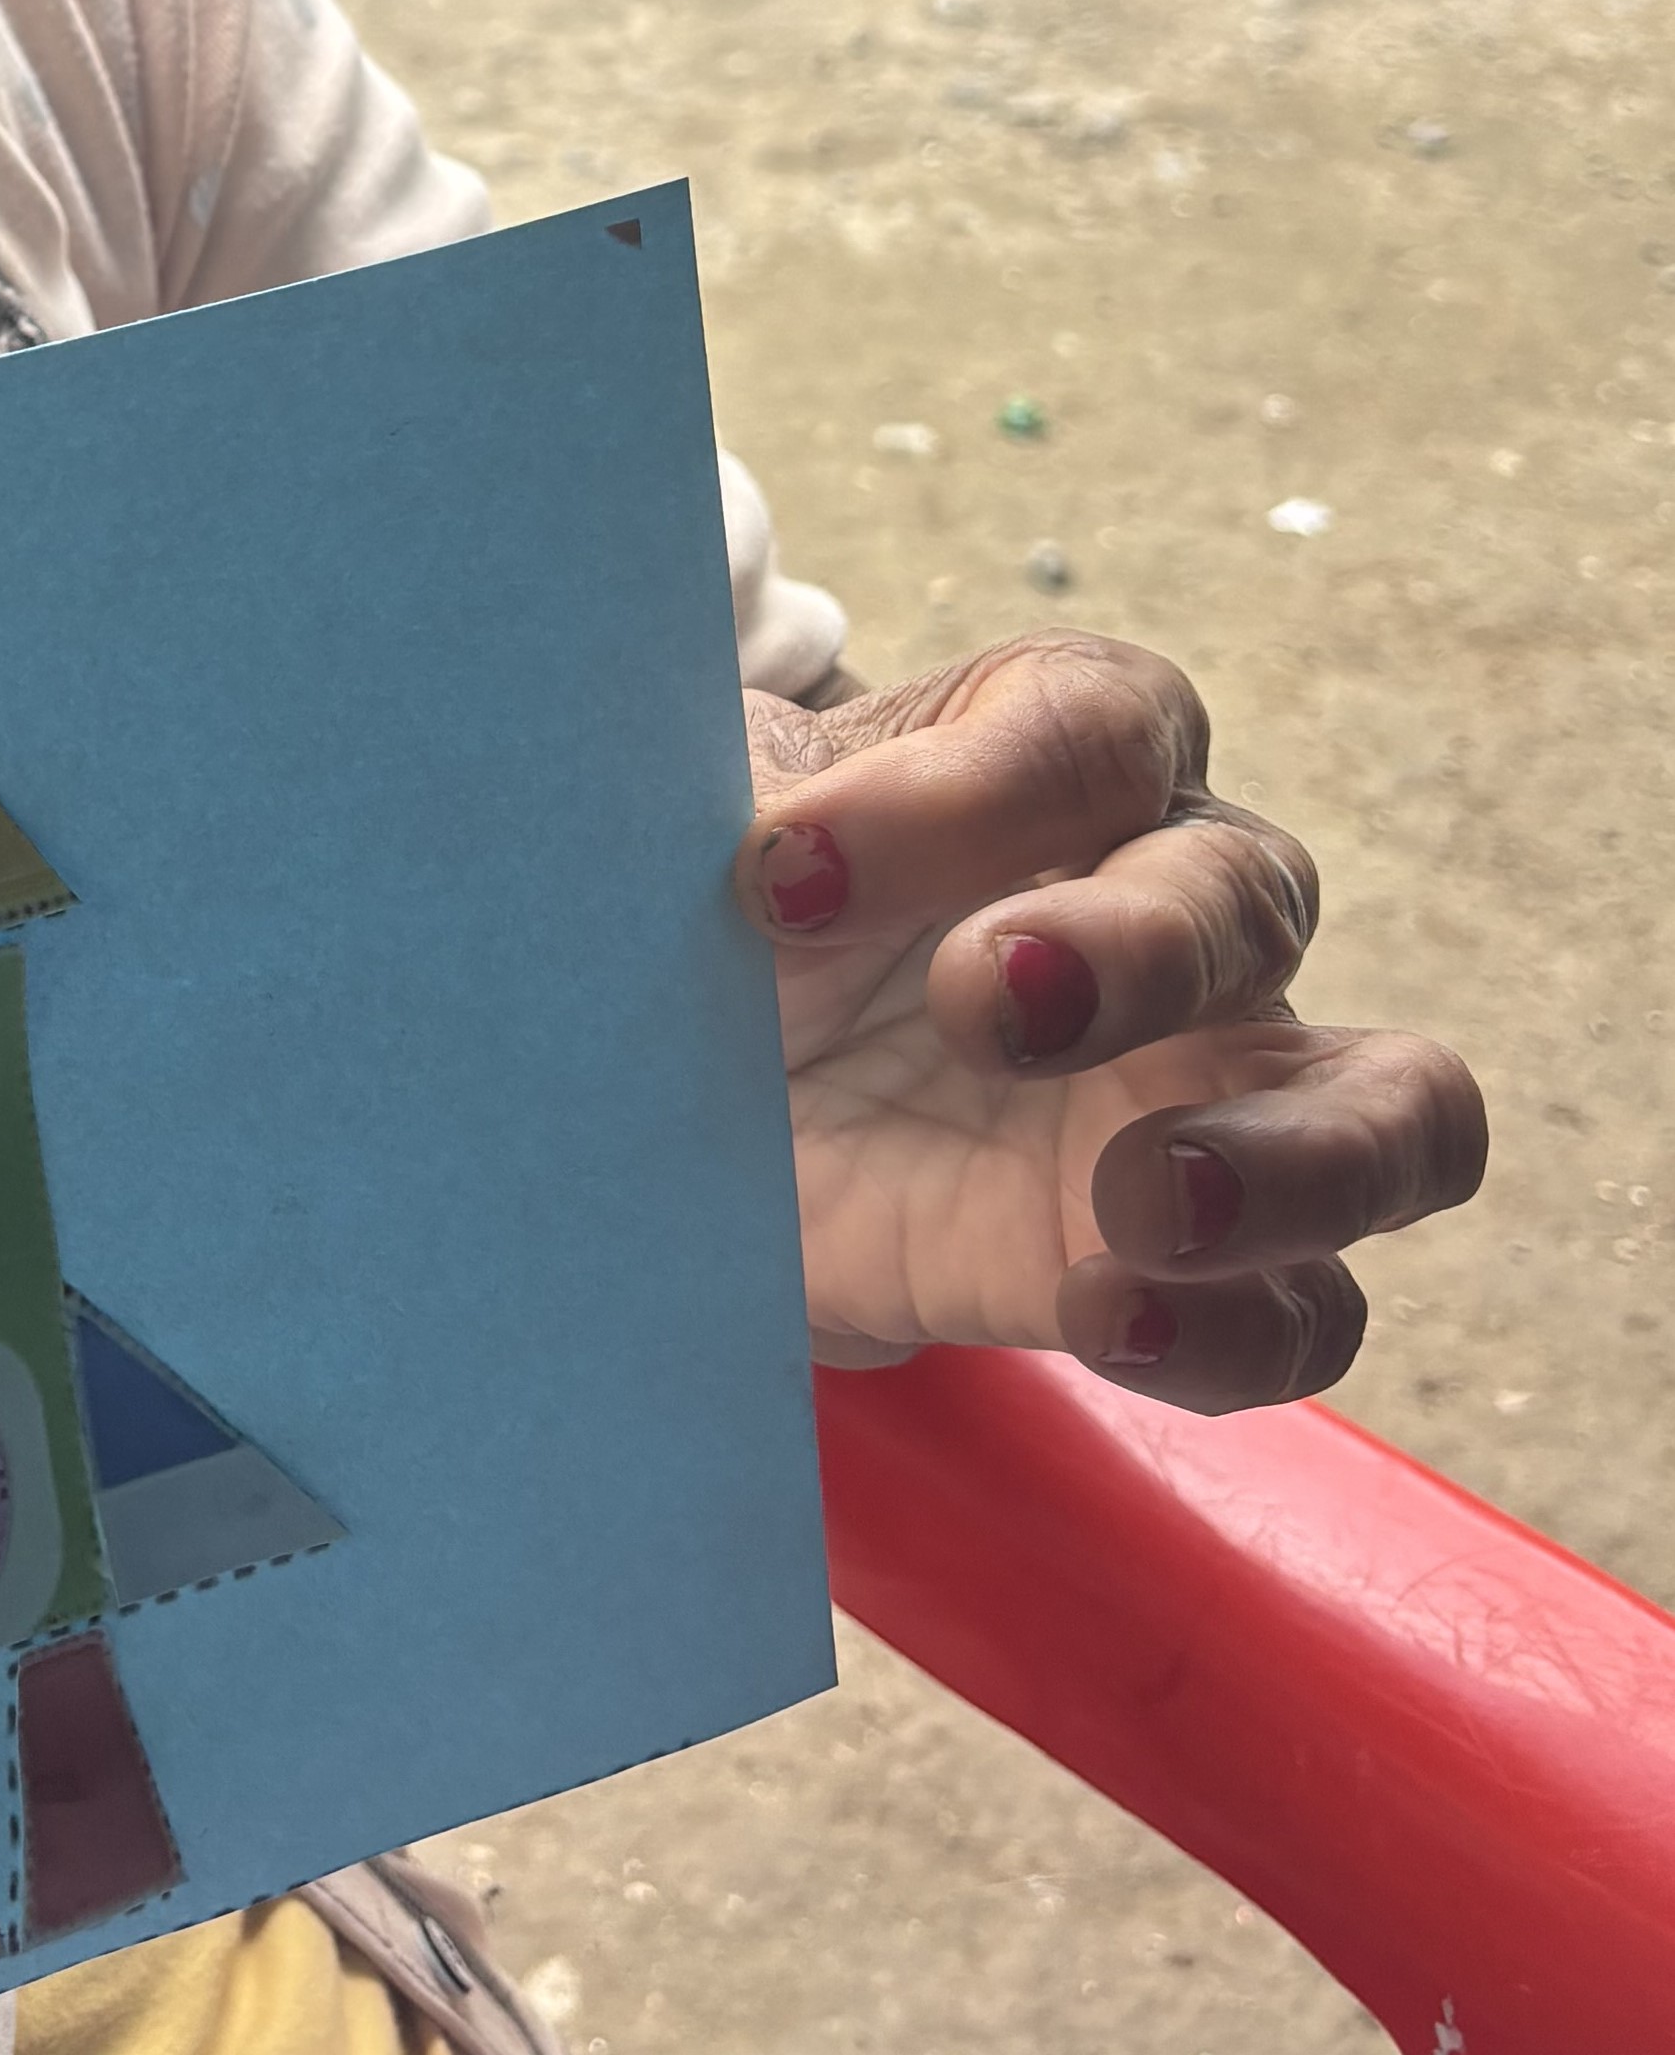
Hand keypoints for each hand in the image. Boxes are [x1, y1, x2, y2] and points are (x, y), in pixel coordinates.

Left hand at [743, 639, 1484, 1411]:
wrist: (659, 1100)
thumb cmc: (705, 916)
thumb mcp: (687, 830)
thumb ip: (728, 807)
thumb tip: (757, 841)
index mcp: (1053, 755)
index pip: (1094, 728)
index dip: (959, 793)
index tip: (775, 874)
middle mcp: (1168, 906)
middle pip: (1250, 891)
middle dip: (1134, 947)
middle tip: (977, 1002)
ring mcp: (1201, 1095)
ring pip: (1394, 1107)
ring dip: (1296, 1155)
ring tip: (1146, 1201)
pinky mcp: (1171, 1263)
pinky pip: (1303, 1310)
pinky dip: (1236, 1326)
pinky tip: (1106, 1316)